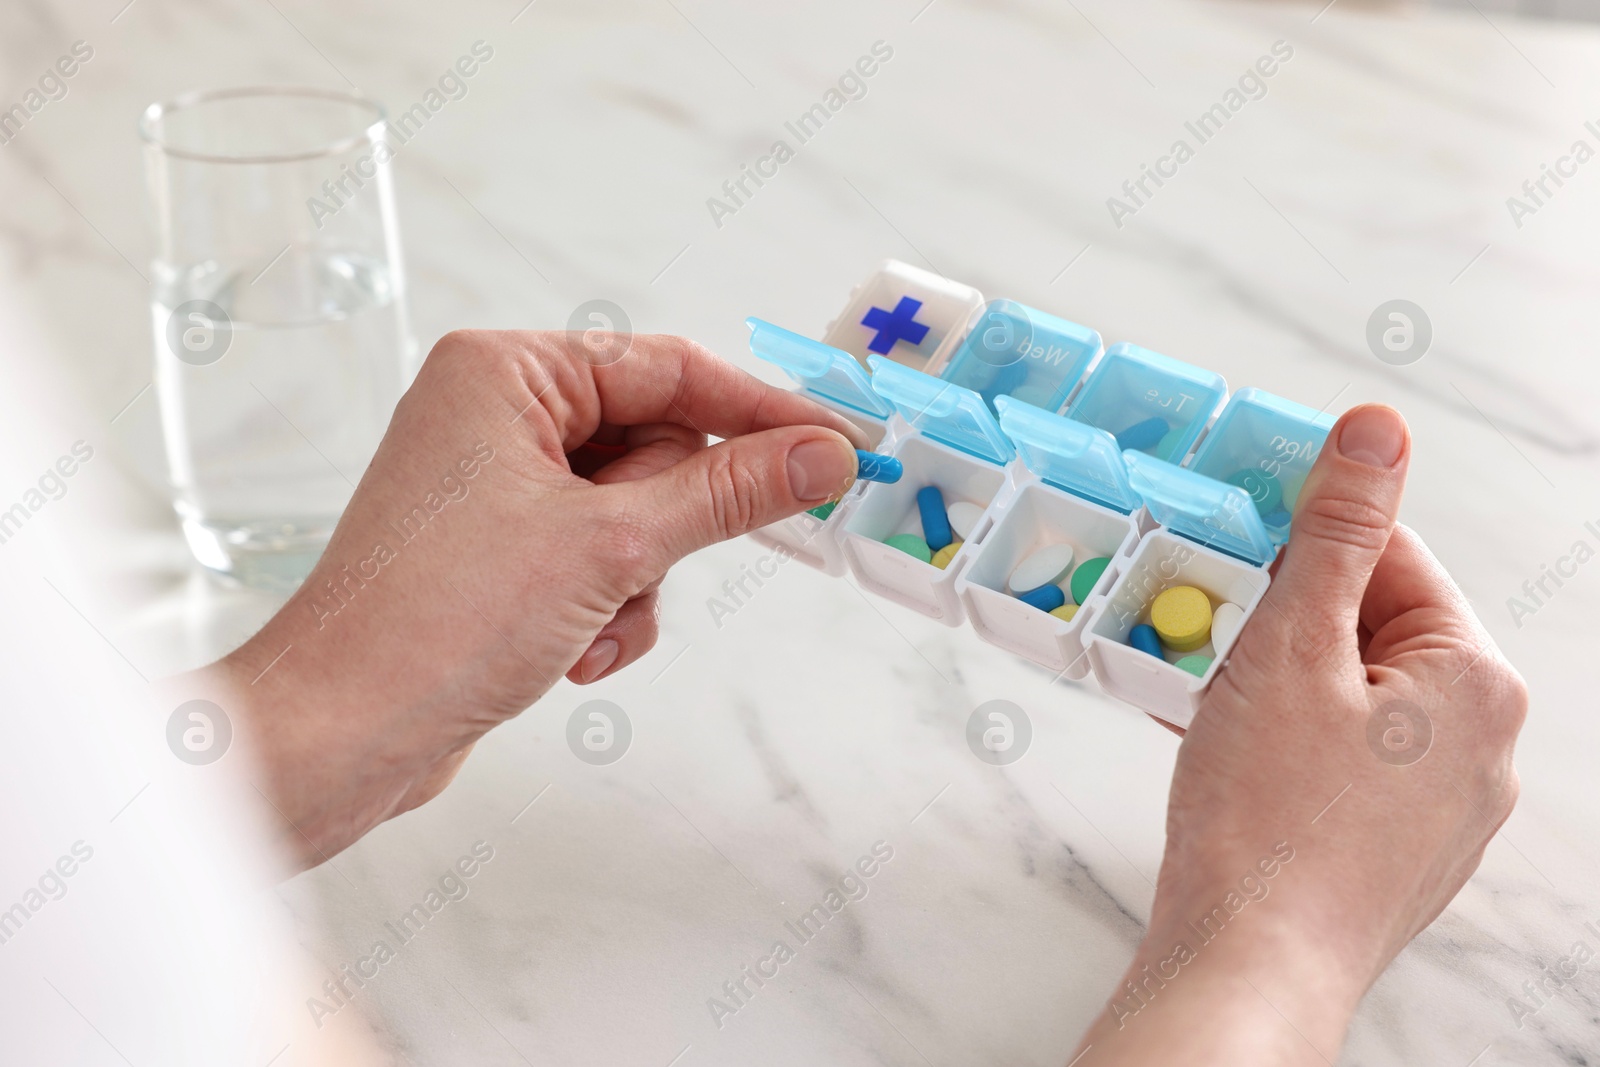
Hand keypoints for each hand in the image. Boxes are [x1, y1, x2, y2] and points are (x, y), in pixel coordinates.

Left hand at [193, 330, 867, 868]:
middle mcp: (495, 415)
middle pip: (654, 446)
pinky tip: (569, 655)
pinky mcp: (497, 552)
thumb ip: (728, 492)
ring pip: (634, 515)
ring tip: (587, 626)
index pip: (669, 368)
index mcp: (506, 372)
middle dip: (664, 529)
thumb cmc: (444, 621)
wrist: (340, 736)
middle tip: (642, 569)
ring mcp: (494, 486)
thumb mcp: (612, 546)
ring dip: (634, 584)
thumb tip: (823, 454)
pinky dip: (604, 609)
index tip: (839, 447)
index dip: (760, 412)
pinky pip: (597, 560)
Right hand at [1074, 405, 1525, 1063]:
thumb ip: (1334, 533)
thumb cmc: (1267, 820)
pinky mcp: (1394, 849)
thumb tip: (1378, 430)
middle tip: (1205, 622)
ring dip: (1273, 678)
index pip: (1393, 557)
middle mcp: (1480, 746)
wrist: (1249, 965)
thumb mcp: (1290, 647)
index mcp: (1474, 681)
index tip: (1237, 529)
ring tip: (1203, 689)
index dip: (1304, 538)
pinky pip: (1342, 760)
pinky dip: (1283, 738)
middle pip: (1371, 628)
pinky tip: (1220, 745)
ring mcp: (1440, 808)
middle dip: (1281, 616)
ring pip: (1350, 696)